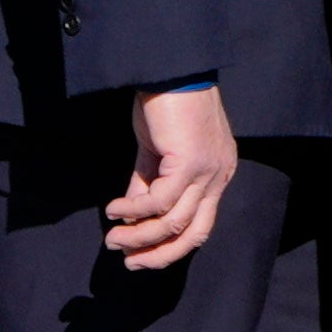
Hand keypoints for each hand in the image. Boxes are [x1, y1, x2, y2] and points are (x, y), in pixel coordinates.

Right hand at [107, 85, 237, 271]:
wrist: (171, 71)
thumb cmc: (166, 105)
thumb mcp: (157, 152)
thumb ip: (147, 184)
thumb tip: (130, 219)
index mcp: (217, 173)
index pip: (200, 224)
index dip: (170, 247)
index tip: (140, 256)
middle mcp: (219, 176)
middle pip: (195, 234)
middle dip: (160, 254)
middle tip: (129, 261)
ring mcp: (208, 171)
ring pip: (174, 222)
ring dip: (140, 236)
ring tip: (112, 237)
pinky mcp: (191, 163)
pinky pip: (158, 201)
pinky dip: (134, 210)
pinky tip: (114, 209)